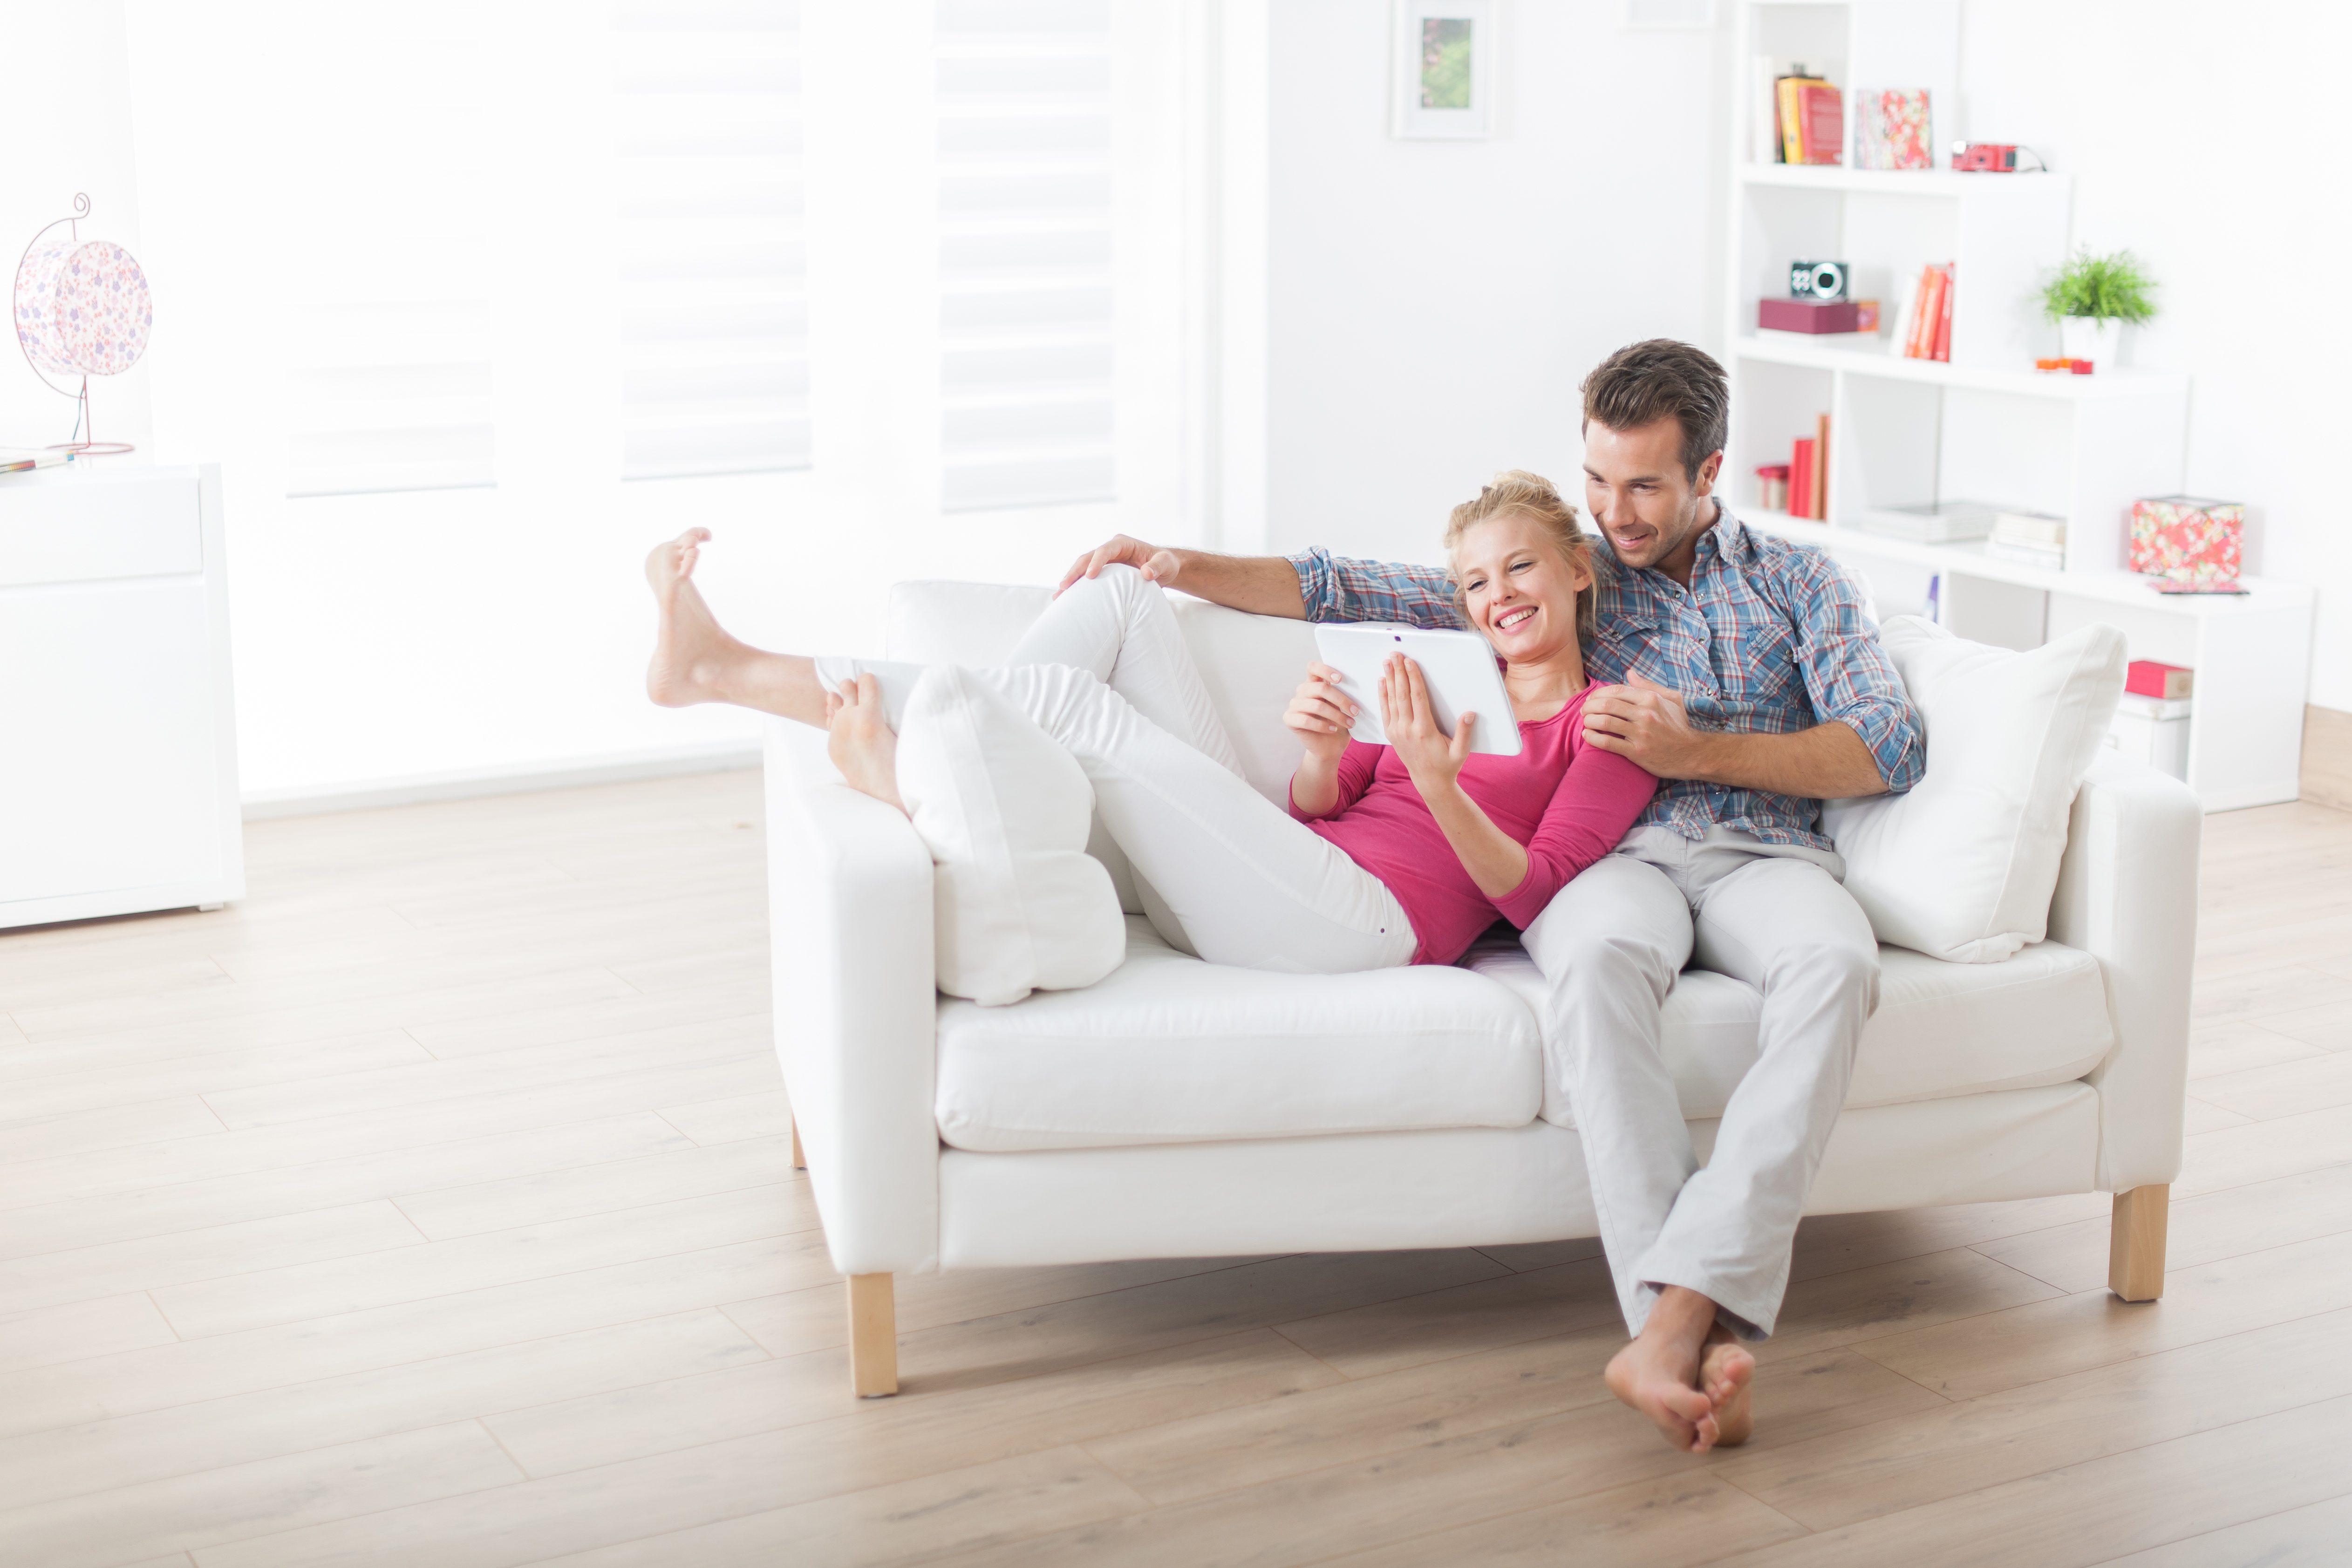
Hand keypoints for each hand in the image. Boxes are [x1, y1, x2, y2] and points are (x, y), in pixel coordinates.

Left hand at [824, 673, 903, 811]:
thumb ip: (884, 711)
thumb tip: (883, 702)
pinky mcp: (830, 743)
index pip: (866, 681)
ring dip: (841, 701)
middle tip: (855, 687)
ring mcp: (837, 731)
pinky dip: (837, 720)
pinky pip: (832, 723)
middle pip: (846, 687)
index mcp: (869, 713)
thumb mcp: (895, 729)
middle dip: (852, 686)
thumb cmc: (896, 758)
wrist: (880, 786)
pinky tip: (841, 720)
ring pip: (834, 703)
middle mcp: (849, 718)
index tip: (869, 681)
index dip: (868, 679)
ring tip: (843, 699)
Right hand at [1056, 534, 1182, 595]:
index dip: (1096, 561)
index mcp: (1123, 544)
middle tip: (1063, 587)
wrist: (1163, 568)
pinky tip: (1066, 602)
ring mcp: (1104, 562)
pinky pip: (1086, 580)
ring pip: (1082, 569)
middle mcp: (1110, 551)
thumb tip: (1146, 573)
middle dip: (1074, 572)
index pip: (1105, 550)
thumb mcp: (1166, 563)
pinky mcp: (1103, 573)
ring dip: (1071, 582)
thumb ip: (1158, 566)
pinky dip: (1077, 589)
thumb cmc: (1165, 563)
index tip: (1090, 576)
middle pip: (1087, 558)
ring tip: (1058, 598)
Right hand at [1282, 662, 1358, 764]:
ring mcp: (1294, 705)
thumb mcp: (1343, 708)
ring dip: (1337, 715)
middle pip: (1320, 688)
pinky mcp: (1290, 719)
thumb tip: (1360, 686)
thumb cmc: (1338, 724)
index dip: (1325, 670)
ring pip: (1316, 705)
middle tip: (1356, 711)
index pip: (1313, 668)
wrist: (1329, 748)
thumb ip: (1344, 694)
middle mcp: (1302, 691)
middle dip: (1341, 700)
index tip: (1340, 679)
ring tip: (1350, 723)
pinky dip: (1323, 725)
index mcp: (1314, 683)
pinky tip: (1333, 729)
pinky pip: (1306, 720)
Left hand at [1380, 653, 1473, 796]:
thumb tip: (1469, 714)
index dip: (1413, 678)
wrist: (1429, 782)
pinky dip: (1383, 695)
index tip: (1410, 663)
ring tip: (1387, 662)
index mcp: (1424, 731)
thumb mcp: (1460, 752)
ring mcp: (1397, 732)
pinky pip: (1385, 710)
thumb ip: (1464, 733)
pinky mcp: (1391, 734)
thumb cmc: (1447, 765)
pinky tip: (1382, 682)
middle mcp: (1407, 730)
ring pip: (1391, 700)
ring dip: (1389, 680)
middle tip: (1395, 655)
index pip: (1417, 698)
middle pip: (1401, 695)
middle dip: (1398, 673)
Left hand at [1581, 672, 1710, 778]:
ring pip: (1604, 722)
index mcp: (1651, 699)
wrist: (1691, 754)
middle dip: (1589, 706)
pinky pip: (1608, 743)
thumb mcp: (1671, 700)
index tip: (1591, 699)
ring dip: (1589, 721)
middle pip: (1607, 704)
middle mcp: (1645, 714)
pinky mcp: (1637, 752)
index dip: (1598, 694)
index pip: (1616, 690)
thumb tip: (1630, 673)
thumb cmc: (1679, 726)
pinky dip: (1593, 738)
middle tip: (1584, 711)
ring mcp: (1641, 734)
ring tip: (1585, 723)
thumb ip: (1649, 685)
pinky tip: (1588, 736)